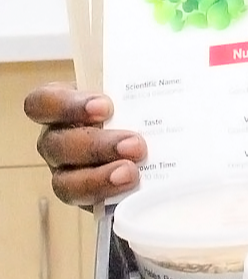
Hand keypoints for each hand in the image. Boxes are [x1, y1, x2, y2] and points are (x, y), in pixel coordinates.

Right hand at [24, 83, 146, 206]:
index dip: (68, 106)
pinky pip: (86, 203)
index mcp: (61, 104)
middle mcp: (57, 139)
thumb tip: (175, 75)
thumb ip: (138, 82)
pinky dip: (109, 196)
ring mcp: (66, 170)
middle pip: (57, 145)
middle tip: (135, 145)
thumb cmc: (136, 99)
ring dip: (99, 178)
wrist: (150, 132)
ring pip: (66, 181)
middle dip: (96, 146)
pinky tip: (133, 189)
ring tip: (131, 173)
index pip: (42, 102)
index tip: (105, 106)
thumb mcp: (132, 84)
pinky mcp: (85, 196)